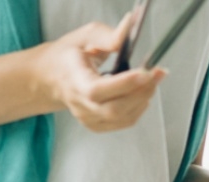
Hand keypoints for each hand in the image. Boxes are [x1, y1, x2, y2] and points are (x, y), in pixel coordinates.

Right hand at [37, 16, 163, 132]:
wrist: (53, 77)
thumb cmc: (69, 56)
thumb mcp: (85, 37)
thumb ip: (108, 36)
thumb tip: (128, 28)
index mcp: (73, 81)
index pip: (97, 90)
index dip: (123, 84)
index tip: (145, 73)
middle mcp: (79, 104)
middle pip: (114, 109)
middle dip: (141, 92)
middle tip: (156, 74)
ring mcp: (88, 118)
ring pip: (123, 118)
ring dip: (144, 98)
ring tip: (152, 80)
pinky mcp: (97, 125)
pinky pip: (124, 122)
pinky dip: (138, 108)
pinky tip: (140, 93)